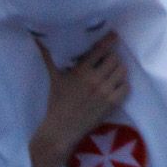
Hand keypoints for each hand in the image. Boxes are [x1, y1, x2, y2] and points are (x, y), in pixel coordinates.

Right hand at [33, 33, 128, 157]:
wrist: (60, 130)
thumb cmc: (56, 102)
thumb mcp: (53, 78)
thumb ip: (48, 57)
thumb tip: (39, 40)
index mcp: (81, 71)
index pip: (100, 50)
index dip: (109, 40)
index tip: (114, 35)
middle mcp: (95, 79)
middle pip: (114, 58)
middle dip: (112, 58)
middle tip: (108, 61)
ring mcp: (105, 91)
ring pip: (122, 71)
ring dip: (118, 69)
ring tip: (112, 72)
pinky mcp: (112, 103)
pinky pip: (126, 87)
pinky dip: (123, 84)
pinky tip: (116, 85)